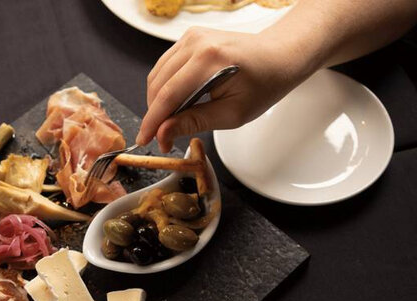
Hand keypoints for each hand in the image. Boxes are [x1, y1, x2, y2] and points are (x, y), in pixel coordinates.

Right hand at [136, 27, 313, 151]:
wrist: (279, 56)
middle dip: (155, 115)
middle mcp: (196, 43)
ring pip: (157, 75)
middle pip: (158, 85)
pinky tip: (174, 104)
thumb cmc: (263, 85)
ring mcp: (191, 37)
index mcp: (209, 61)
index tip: (144, 141)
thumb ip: (194, 123)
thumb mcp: (232, 114)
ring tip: (168, 123)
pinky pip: (165, 66)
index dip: (152, 122)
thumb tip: (163, 134)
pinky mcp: (190, 38)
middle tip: (162, 138)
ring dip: (157, 102)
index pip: (168, 96)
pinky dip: (164, 87)